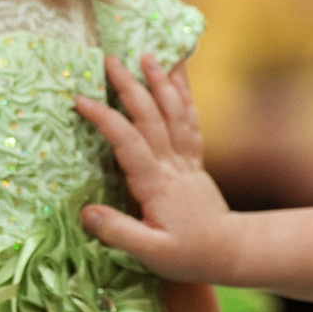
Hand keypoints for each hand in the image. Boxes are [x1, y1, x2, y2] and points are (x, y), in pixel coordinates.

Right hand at [77, 54, 244, 283]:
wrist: (232, 251)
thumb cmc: (189, 256)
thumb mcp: (151, 254)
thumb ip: (120, 233)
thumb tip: (87, 212)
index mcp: (157, 184)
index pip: (128, 143)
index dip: (105, 119)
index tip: (81, 99)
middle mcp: (173, 165)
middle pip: (151, 117)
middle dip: (131, 86)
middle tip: (110, 59)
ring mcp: (187, 160)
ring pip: (175, 113)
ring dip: (161, 83)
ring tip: (148, 55)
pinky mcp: (195, 161)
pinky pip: (190, 121)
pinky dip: (184, 96)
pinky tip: (178, 78)